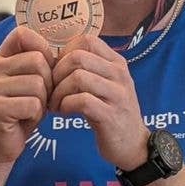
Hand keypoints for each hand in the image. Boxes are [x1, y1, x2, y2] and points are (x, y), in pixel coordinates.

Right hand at [0, 26, 54, 163]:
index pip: (22, 34)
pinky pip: (33, 104)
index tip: (44, 69)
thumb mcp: (30, 81)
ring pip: (38, 83)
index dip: (42, 49)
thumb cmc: (22, 110)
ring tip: (30, 109)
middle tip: (37, 98)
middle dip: (47, 82)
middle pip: (38, 61)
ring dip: (42, 101)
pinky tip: (25, 119)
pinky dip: (36, 114)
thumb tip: (69, 45)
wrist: (0, 144)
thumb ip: (40, 62)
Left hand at [49, 35, 148, 169]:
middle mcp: (120, 74)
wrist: (133, 144)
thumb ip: (87, 69)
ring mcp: (118, 94)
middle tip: (51, 90)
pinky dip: (65, 105)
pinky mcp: (111, 116)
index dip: (64, 54)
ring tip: (56, 104)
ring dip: (58, 92)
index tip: (58, 73)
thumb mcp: (104, 85)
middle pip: (78, 57)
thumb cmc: (111, 112)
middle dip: (56, 73)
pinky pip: (82, 101)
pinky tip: (63, 112)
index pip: (86, 40)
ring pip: (78, 77)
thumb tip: (54, 59)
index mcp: (116, 62)